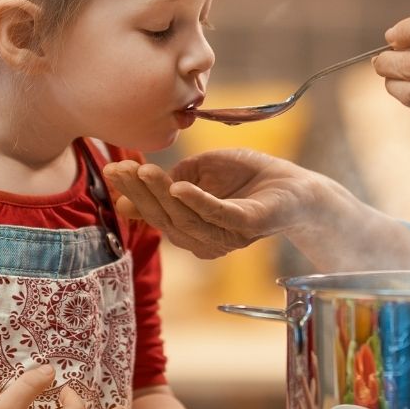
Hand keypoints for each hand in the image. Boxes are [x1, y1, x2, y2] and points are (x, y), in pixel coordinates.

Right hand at [104, 150, 320, 259]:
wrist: (296, 186)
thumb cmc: (248, 177)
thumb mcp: (200, 172)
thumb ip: (169, 184)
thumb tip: (125, 199)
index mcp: (190, 228)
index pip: (154, 213)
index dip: (133, 192)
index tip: (113, 168)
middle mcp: (204, 240)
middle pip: (164, 218)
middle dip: (140, 193)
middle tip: (120, 168)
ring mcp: (226, 236)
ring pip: (185, 218)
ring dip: (161, 194)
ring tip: (145, 170)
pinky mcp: (247, 225)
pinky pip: (217, 215)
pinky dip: (197, 201)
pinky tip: (179, 187)